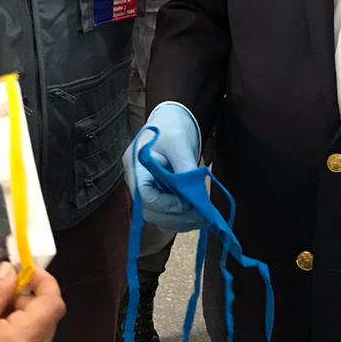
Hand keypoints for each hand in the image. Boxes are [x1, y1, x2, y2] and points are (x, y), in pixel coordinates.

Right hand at [122, 102, 202, 232]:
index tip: (187, 204)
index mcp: (135, 167)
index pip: (144, 196)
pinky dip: (182, 217)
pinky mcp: (157, 193)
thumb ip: (185, 170)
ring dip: (181, 221)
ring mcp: (146, 189)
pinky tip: (198, 214)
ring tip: (204, 218)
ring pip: (159, 216)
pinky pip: (166, 212)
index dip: (165, 205)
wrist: (171, 120)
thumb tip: (195, 197)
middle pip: (151, 211)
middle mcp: (136, 182)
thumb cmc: (172, 127)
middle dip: (177, 217)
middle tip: (202, 216)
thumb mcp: (180, 144)